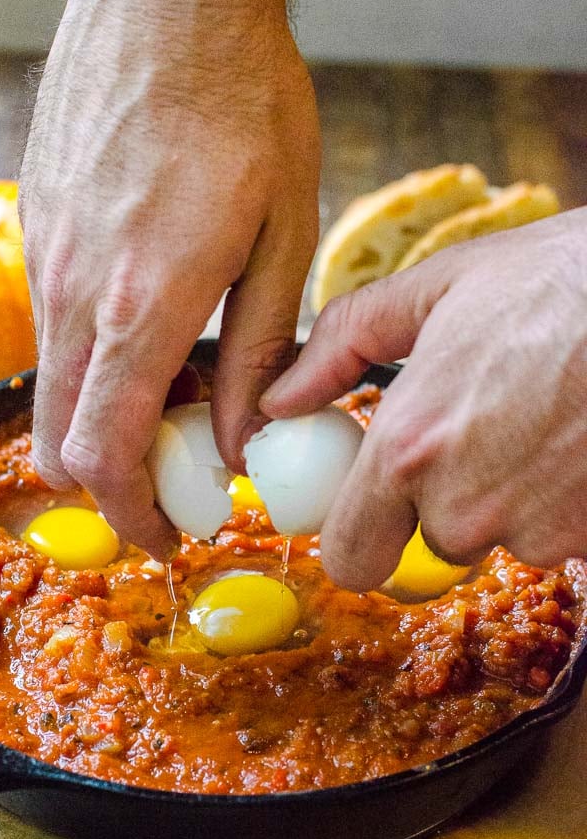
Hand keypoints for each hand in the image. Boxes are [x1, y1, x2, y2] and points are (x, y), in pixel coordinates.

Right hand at [19, 0, 319, 557]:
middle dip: (110, 483)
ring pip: (54, 388)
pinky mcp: (38, 232)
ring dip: (105, 420)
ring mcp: (46, 261)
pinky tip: (147, 334)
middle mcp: (76, 293)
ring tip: (177, 399)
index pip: (108, 453)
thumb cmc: (244, 105)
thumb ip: (260, 353)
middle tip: (171, 481)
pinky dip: (92, 366)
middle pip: (59, 439)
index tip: (165, 534)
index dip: (133, 513)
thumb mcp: (284, 237)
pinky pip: (53, 332)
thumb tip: (245, 439)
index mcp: (144, 306)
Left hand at [261, 209, 586, 589]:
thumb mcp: (435, 288)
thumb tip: (280, 398)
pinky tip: (571, 440)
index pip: (350, 559)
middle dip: (439, 504)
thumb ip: (339, 348)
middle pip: (426, 545)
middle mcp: (466, 506)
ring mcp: (537, 529)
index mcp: (409, 451)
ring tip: (535, 422)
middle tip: (474, 436)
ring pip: (496, 540)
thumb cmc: (556, 279)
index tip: (372, 508)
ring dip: (506, 499)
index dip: (358, 539)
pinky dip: (556, 501)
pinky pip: (553, 537)